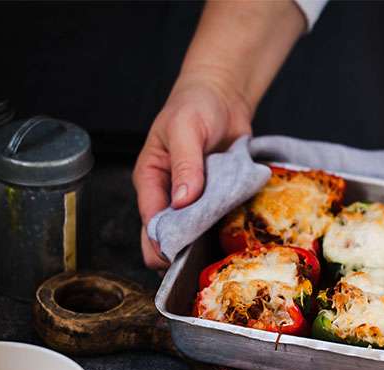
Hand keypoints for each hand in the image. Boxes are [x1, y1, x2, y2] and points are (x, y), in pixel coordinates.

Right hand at [133, 71, 252, 268]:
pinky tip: (232, 235)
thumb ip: (185, 164)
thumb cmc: (196, 105)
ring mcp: (193, 198)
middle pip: (168, 234)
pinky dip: (222, 228)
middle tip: (201, 256)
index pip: (150, 220)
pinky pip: (216, 220)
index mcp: (151, 178)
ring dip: (205, 239)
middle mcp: (168, 193)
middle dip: (181, 248)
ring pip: (194, 231)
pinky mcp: (214, 198)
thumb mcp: (186, 129)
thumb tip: (182, 201)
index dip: (161, 242)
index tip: (177, 257)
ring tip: (218, 247)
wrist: (223, 97)